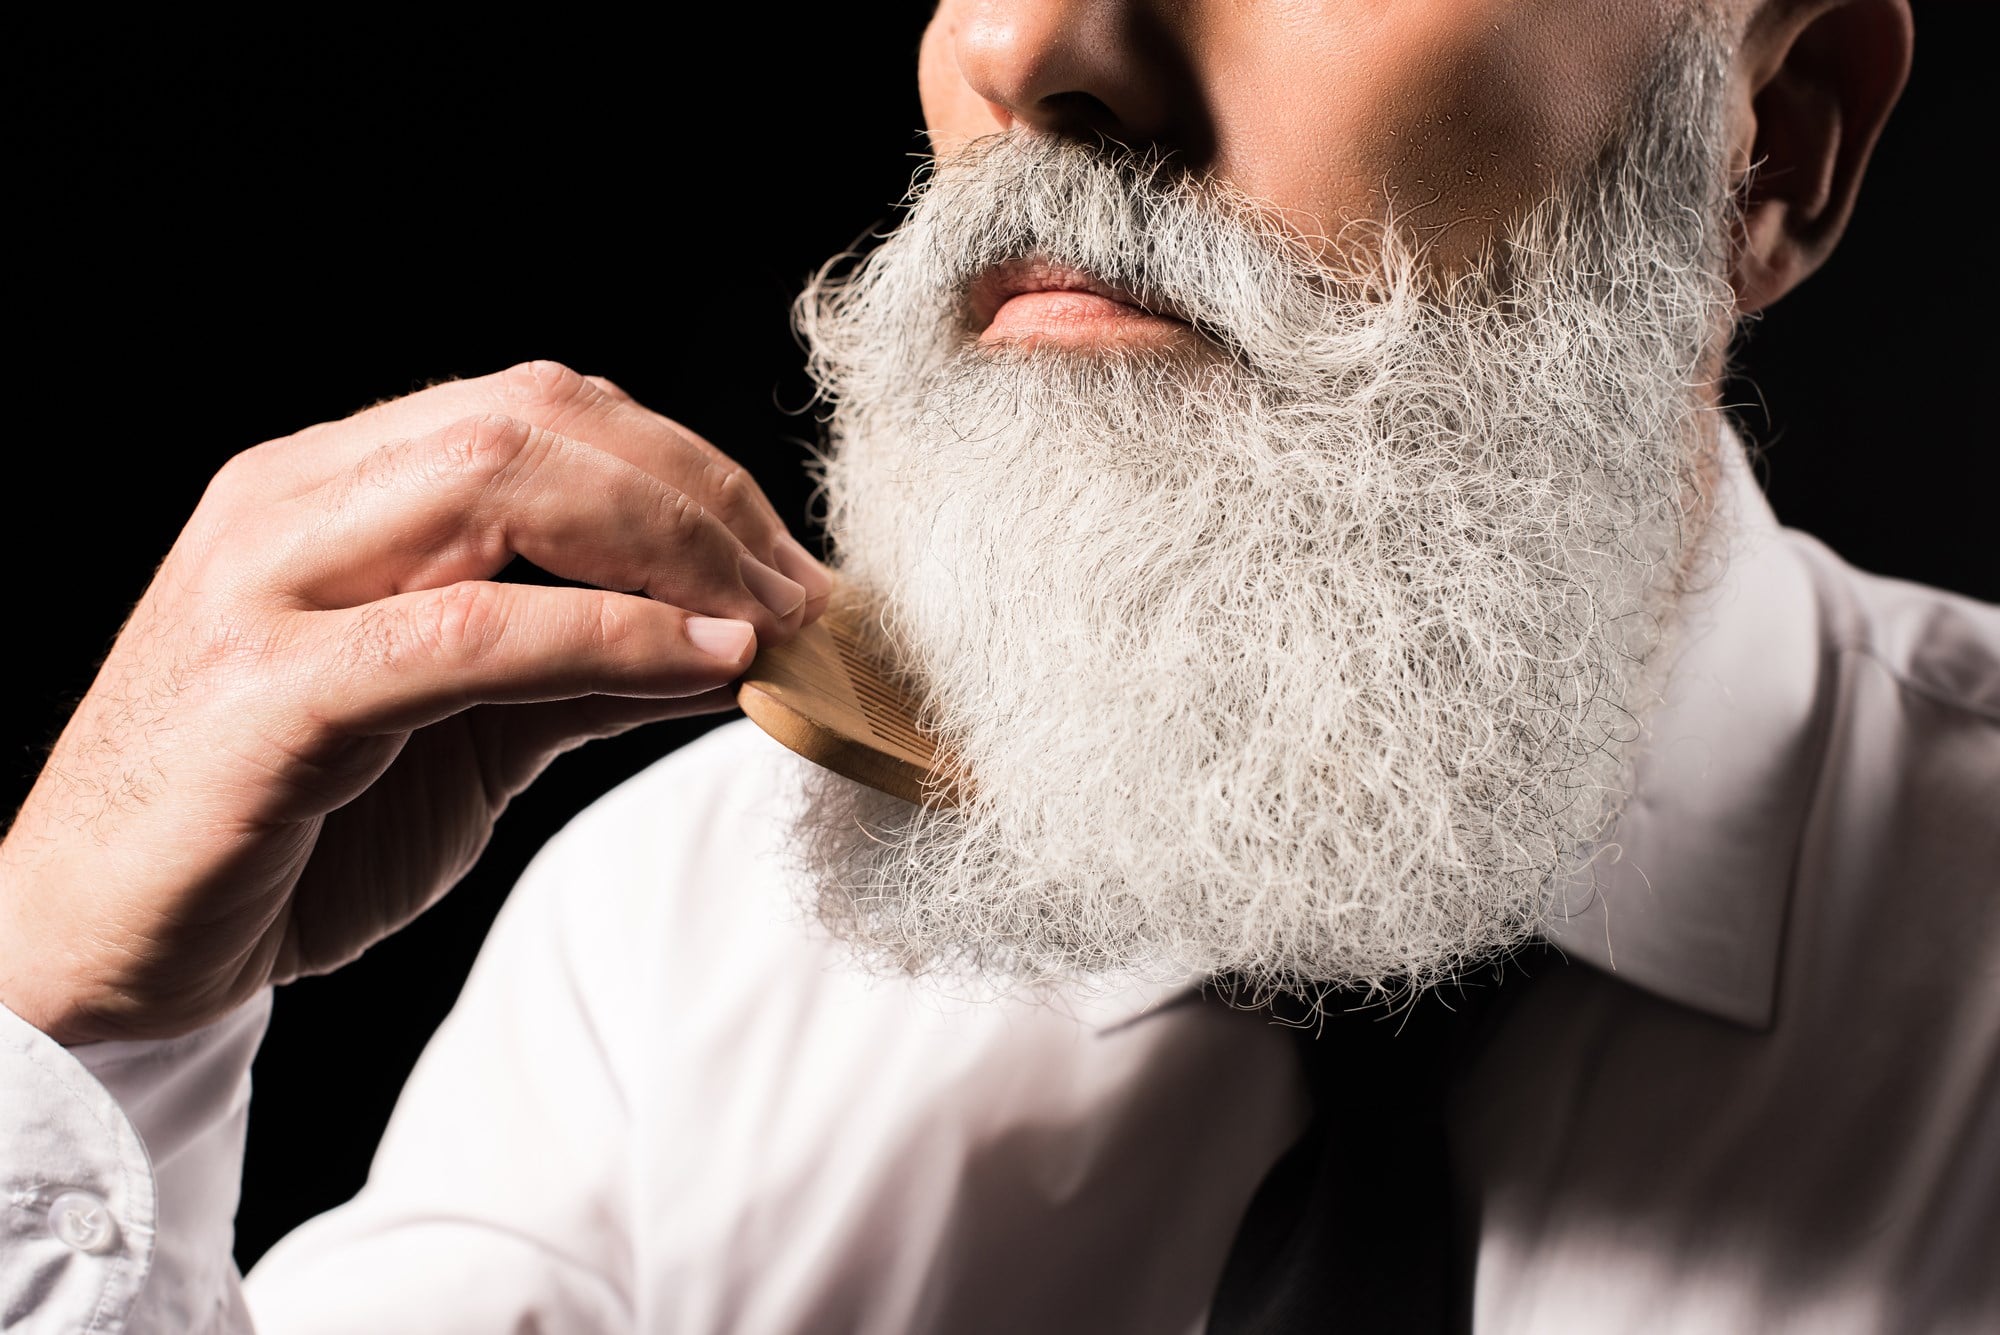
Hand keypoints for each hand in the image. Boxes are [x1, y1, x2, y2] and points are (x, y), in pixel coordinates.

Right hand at [0, 362, 831, 1042]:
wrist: (101, 953)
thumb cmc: (285, 833)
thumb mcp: (466, 733)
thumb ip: (585, 670)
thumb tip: (733, 640)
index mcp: (331, 487)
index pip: (538, 408)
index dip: (687, 468)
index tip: (788, 559)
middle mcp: (292, 504)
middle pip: (533, 420)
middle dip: (700, 495)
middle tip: (806, 590)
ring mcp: (265, 583)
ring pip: (499, 483)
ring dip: (671, 547)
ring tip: (773, 620)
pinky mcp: (265, 692)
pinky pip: (465, 629)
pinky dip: (604, 634)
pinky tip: (700, 663)